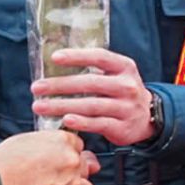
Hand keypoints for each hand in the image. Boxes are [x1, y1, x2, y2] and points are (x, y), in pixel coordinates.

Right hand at [0, 129, 99, 184]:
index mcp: (60, 141)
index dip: (66, 157)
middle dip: (70, 175)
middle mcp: (72, 161)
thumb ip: (44, 144)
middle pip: (82, 167)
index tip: (57, 165)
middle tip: (50, 183)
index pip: (77, 146)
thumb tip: (53, 148)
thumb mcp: (20, 143)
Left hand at [31, 49, 155, 144]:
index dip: (77, 56)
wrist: (148, 118)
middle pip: (90, 83)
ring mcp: (127, 107)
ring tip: (40, 106)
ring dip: (62, 106)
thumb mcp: (116, 75)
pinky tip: (65, 121)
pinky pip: (99, 124)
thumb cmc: (121, 93)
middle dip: (60, 85)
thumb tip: (54, 64)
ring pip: (91, 105)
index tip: (54, 58)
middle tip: (37, 87)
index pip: (100, 57)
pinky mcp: (123, 127)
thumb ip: (93, 70)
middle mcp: (128, 86)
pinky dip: (81, 122)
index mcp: (124, 67)